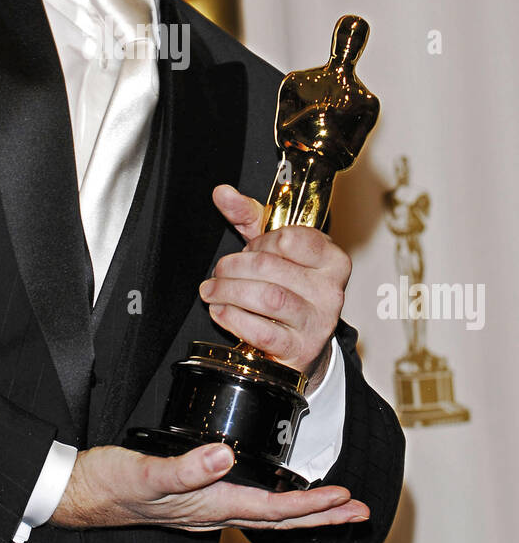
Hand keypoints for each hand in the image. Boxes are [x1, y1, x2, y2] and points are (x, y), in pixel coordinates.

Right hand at [50, 443, 368, 531]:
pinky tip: (280, 493)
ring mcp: (206, 507)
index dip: (310, 504)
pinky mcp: (197, 496)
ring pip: (269, 513)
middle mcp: (214, 510)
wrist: (81, 492)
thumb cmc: (111, 484)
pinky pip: (249, 504)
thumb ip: (186, 466)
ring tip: (337, 504)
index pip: (273, 509)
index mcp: (209, 504)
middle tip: (360, 509)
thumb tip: (224, 456)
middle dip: (323, 515)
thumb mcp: (147, 471)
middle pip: (280, 518)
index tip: (343, 498)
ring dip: (305, 510)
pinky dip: (277, 501)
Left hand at [198, 184, 351, 390]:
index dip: (260, 242)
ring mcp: (318, 322)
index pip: (291, 238)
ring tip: (212, 291)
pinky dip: (233, 318)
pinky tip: (221, 311)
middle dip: (233, 267)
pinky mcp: (300, 350)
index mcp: (332, 259)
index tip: (249, 250)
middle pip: (270, 268)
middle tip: (218, 272)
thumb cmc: (288, 287)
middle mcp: (331, 290)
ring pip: (267, 298)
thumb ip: (250, 216)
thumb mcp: (274, 248)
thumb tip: (222, 193)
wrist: (303, 342)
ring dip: (228, 291)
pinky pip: (262, 331)